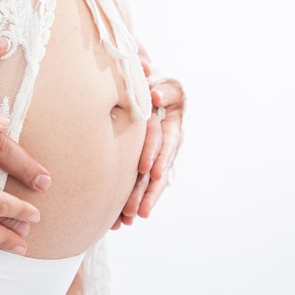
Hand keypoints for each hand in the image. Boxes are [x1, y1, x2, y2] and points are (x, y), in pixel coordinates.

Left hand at [112, 43, 184, 229]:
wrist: (143, 77)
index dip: (156, 154)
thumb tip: (151, 94)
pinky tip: (123, 219)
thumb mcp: (153, 74)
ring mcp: (159, 146)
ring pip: (152, 177)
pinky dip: (134, 197)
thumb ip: (154, 83)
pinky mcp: (148, 156)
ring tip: (130, 220)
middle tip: (138, 210)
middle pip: (159, 164)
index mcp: (170, 112)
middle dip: (148, 189)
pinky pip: (143, 180)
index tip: (148, 172)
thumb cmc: (145, 74)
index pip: (163, 136)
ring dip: (141, 199)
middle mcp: (167, 132)